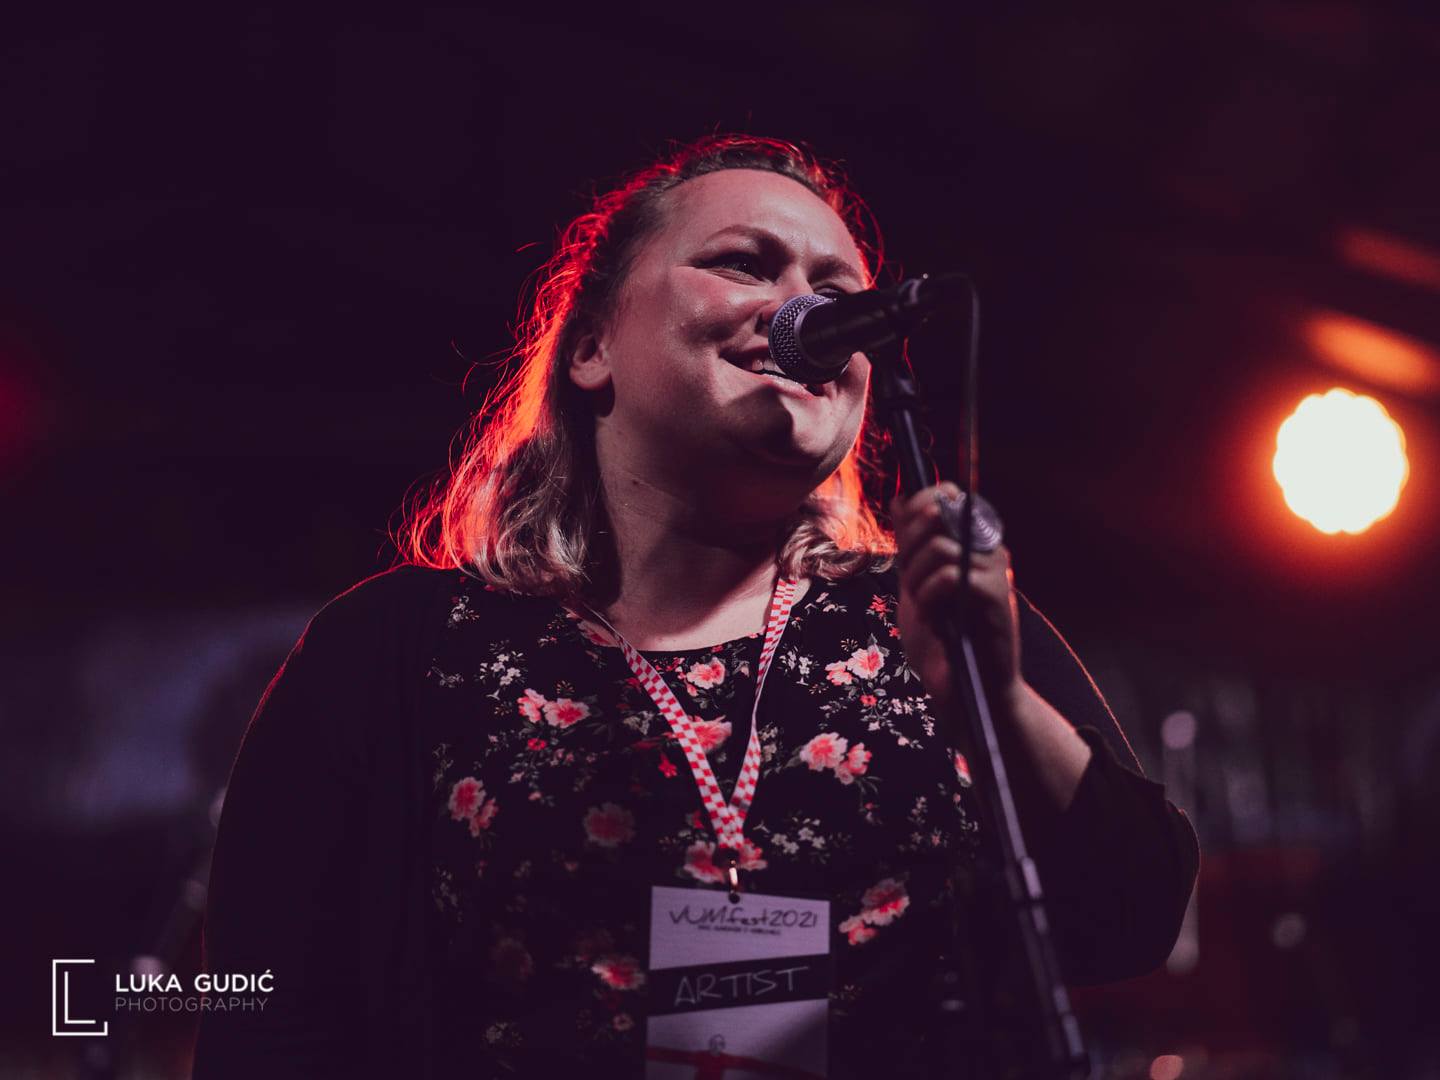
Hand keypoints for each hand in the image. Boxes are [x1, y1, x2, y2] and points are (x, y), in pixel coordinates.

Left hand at [891, 483, 1021, 715]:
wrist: (964, 687)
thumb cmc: (942, 638)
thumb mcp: (917, 583)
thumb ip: (911, 544)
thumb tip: (900, 499)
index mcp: (972, 541)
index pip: (946, 493)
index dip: (917, 508)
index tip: (904, 545)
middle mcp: (989, 548)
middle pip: (939, 512)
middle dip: (909, 546)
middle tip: (909, 581)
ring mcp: (996, 569)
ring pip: (940, 546)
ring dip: (916, 577)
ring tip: (921, 606)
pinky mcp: (996, 594)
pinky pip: (949, 575)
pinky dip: (929, 596)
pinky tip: (932, 617)